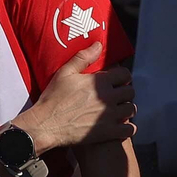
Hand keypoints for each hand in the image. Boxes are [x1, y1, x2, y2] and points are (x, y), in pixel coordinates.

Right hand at [13, 41, 135, 151]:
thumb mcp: (64, 73)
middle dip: (124, 92)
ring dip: (125, 109)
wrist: (45, 125)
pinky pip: (130, 129)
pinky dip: (127, 127)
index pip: (125, 74)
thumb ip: (83, 58)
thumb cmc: (52, 99)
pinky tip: (119, 125)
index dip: (121, 77)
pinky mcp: (109, 132)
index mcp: (99, 82)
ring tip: (116, 110)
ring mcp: (109, 116)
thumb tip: (98, 45)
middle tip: (114, 95)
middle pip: (130, 92)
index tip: (115, 81)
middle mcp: (108, 97)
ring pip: (131, 109)